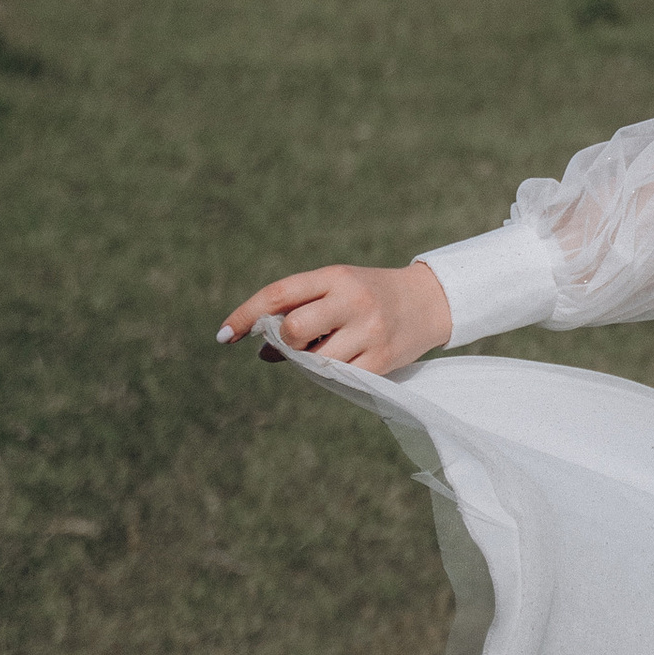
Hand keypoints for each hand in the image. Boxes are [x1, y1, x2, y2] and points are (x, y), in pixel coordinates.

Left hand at [218, 260, 451, 371]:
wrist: (430, 301)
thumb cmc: (369, 295)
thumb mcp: (336, 288)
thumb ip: (299, 309)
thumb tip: (263, 352)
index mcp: (335, 276)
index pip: (278, 294)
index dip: (245, 315)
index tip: (223, 336)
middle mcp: (352, 300)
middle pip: (294, 329)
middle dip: (285, 342)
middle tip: (294, 344)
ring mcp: (370, 331)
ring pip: (315, 361)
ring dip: (308, 363)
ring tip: (325, 350)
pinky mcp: (383, 359)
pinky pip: (340, 378)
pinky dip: (331, 375)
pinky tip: (342, 363)